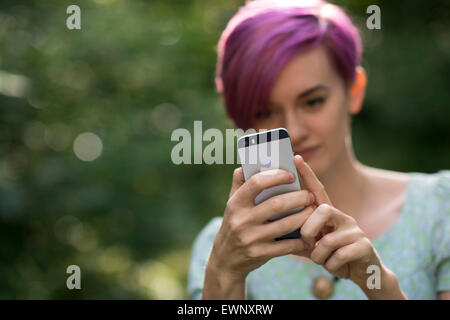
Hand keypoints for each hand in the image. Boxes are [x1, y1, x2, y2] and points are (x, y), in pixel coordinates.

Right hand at [208, 167, 315, 280]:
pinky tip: (308, 233)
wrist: (225, 260)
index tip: (291, 175)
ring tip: (313, 211)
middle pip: (276, 204)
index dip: (276, 176)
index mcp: (235, 203)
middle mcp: (241, 220)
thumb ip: (239, 184)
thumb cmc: (233, 224)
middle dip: (298, 197)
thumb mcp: (231, 204)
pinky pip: (286, 245)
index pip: (256, 183)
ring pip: (285, 225)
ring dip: (304, 217)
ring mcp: (250, 238)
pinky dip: (300, 239)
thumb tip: (248, 164)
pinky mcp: (259, 254)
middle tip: (310, 195)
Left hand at [294, 155, 383, 285]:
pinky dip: (331, 265)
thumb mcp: (314, 244)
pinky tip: (335, 266)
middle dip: (309, 231)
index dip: (307, 174)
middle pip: (321, 211)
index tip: (296, 158)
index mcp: (329, 214)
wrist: (362, 274)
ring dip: (319, 256)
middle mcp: (343, 216)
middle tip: (309, 245)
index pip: (317, 190)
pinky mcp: (364, 246)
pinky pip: (339, 255)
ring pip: (328, 240)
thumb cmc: (332, 256)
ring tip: (322, 260)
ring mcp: (355, 230)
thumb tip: (278, 226)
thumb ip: (301, 234)